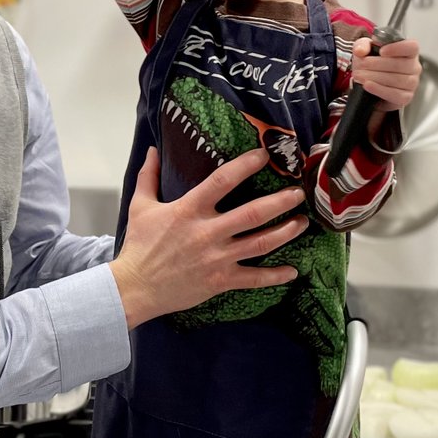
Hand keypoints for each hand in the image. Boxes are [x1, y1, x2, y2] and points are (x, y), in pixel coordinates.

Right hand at [109, 147, 307, 328]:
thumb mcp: (140, 206)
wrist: (135, 287)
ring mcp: (217, 258)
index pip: (222, 181)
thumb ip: (149, 176)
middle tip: (298, 193)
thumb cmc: (139, 246)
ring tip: (302, 223)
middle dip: (281, 201)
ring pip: (261, 243)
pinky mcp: (220, 281)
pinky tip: (292, 271)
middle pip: (253, 213)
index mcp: (189, 210)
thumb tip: (151, 150)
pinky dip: (275, 276)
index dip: (245, 165)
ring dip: (285, 232)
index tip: (263, 155)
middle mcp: (208, 232)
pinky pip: (254, 278)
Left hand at [352, 38, 421, 111]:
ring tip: (359, 75)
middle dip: (377, 64)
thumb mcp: (365, 50)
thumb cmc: (372, 65)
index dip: (398, 48)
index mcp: (408, 52)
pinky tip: (367, 85)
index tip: (381, 51)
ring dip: (375, 77)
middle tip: (361, 65)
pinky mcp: (405, 97)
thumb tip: (360, 51)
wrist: (369, 86)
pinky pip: (395, 94)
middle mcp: (413, 67)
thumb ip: (362, 45)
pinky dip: (379, 89)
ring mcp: (412, 83)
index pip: (411, 47)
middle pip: (399, 64)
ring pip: (396, 80)